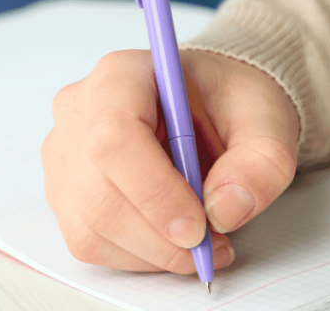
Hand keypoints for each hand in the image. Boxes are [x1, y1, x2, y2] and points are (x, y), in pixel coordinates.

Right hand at [42, 49, 298, 272]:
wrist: (208, 104)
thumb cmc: (226, 102)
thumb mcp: (266, 120)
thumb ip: (260, 162)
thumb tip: (224, 210)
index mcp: (121, 75)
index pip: (114, 137)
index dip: (154, 193)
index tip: (199, 227)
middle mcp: (79, 110)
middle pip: (99, 193)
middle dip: (162, 237)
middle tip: (212, 245)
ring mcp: (63, 153)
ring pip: (90, 225)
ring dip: (152, 252)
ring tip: (201, 243)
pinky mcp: (63, 190)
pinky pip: (87, 241)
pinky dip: (136, 255)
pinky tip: (168, 240)